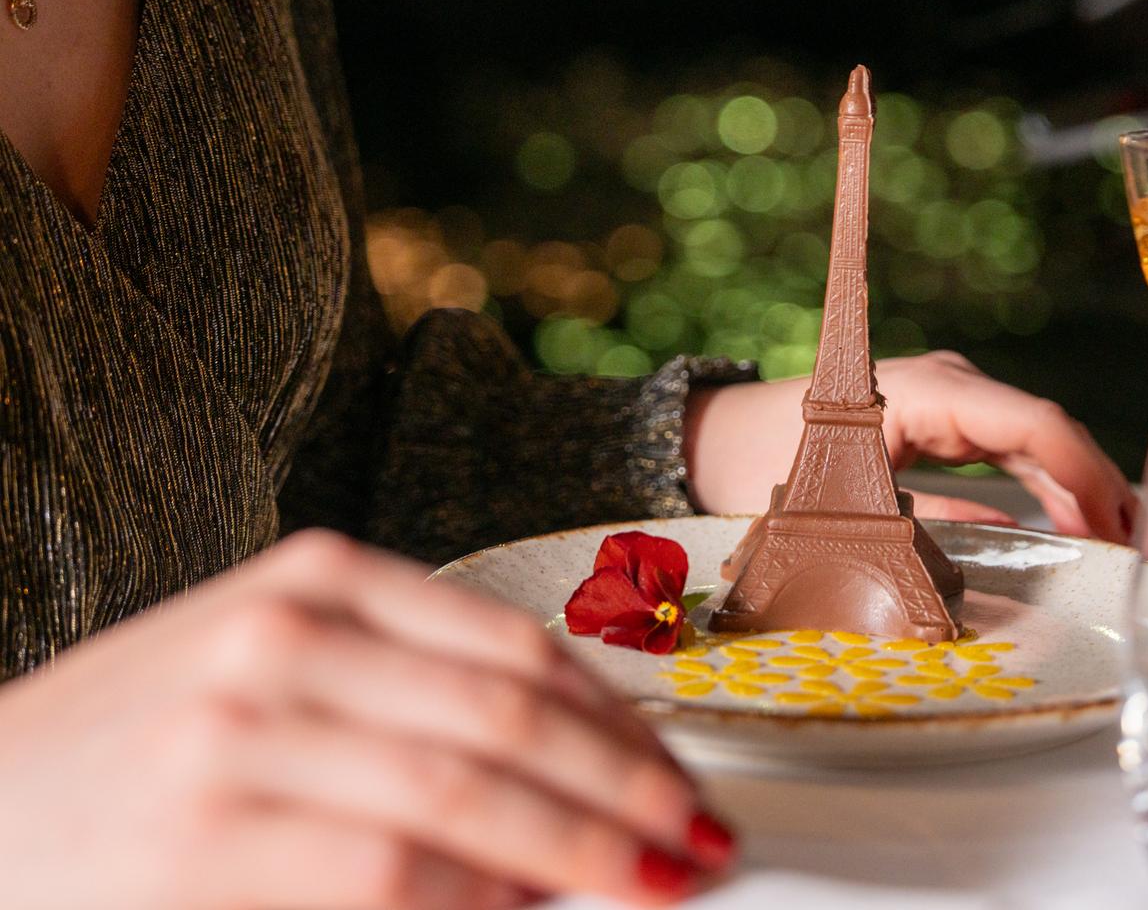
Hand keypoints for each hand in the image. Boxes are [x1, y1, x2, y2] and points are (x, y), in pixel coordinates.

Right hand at [0, 530, 733, 908]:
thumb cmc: (138, 749)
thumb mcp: (274, 674)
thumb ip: (407, 695)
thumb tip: (566, 761)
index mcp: (320, 582)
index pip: (517, 648)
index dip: (621, 721)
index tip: (681, 775)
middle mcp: (285, 636)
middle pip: (513, 714)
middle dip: (629, 786)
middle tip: (699, 838)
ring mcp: (237, 732)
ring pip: (468, 790)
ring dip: (582, 847)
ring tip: (650, 879)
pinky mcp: (198, 838)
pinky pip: (389, 871)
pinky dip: (479, 897)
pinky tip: (528, 909)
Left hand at [684, 350, 1135, 542]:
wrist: (720, 438)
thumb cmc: (764, 464)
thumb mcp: (841, 510)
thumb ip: (928, 531)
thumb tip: (1015, 554)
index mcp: (924, 393)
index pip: (1030, 424)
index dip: (1086, 472)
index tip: (1127, 524)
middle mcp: (950, 388)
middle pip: (1047, 432)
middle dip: (1104, 488)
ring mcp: (951, 403)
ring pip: (1038, 445)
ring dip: (1085, 492)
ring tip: (1135, 548)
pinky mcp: (946, 426)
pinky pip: (1015, 455)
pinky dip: (1052, 490)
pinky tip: (1084, 529)